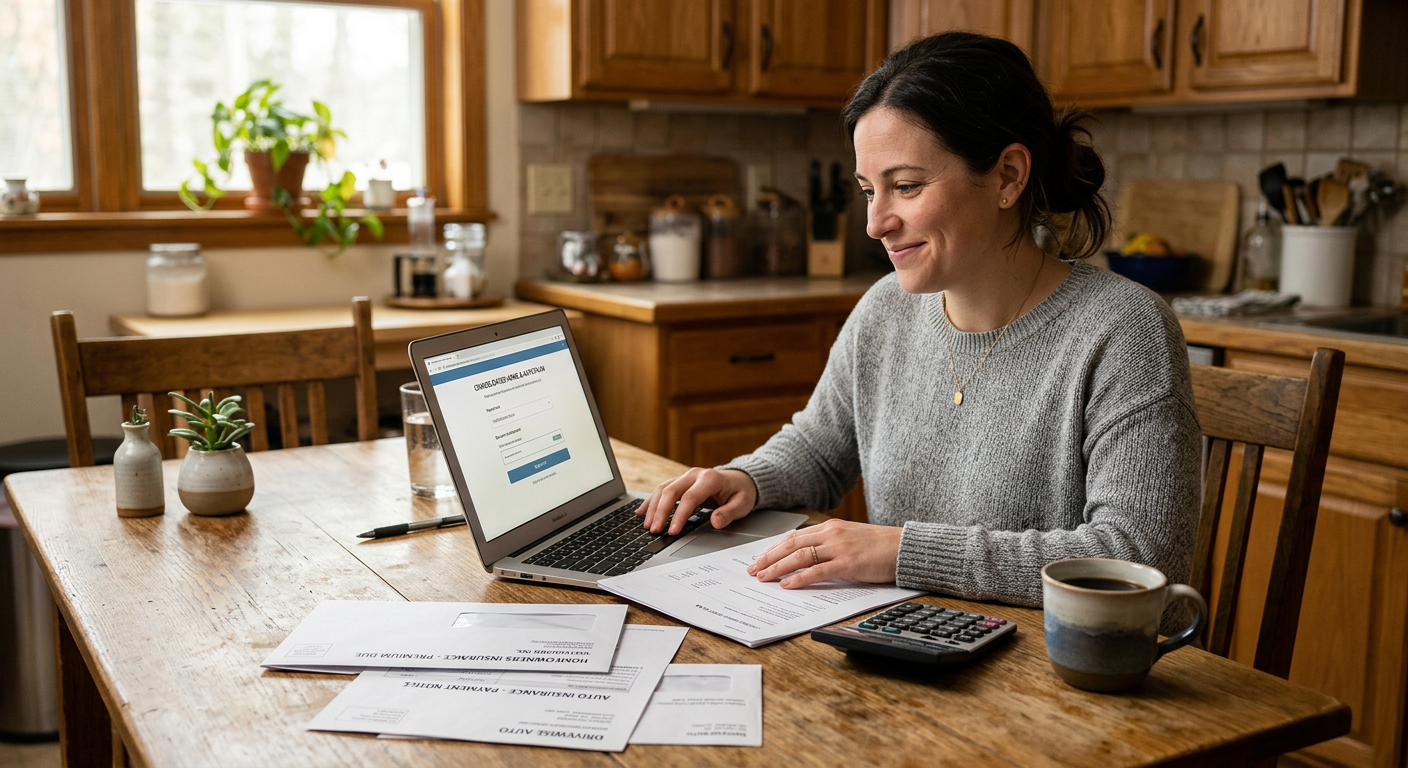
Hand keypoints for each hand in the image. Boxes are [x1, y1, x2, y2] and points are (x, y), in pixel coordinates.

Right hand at [637, 467, 756, 534]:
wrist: (741, 479)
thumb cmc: (741, 492)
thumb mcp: (742, 504)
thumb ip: (729, 513)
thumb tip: (715, 522)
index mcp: (710, 478)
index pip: (690, 497)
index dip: (679, 515)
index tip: (673, 531)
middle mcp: (695, 474)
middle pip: (671, 491)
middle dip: (660, 512)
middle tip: (655, 530)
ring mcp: (686, 476)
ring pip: (663, 489)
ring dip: (653, 507)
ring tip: (647, 525)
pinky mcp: (680, 481)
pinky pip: (662, 489)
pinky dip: (651, 501)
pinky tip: (641, 512)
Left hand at [746, 519, 901, 588]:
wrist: (905, 547)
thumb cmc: (880, 546)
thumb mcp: (850, 538)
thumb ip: (830, 544)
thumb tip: (809, 557)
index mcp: (830, 527)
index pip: (794, 537)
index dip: (774, 548)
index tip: (760, 557)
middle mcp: (831, 534)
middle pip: (791, 544)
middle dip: (768, 557)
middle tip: (753, 569)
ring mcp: (838, 548)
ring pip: (799, 556)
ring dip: (777, 567)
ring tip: (763, 577)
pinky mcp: (848, 563)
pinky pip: (817, 571)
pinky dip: (799, 578)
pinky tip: (787, 584)